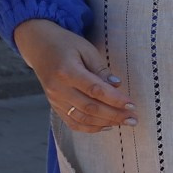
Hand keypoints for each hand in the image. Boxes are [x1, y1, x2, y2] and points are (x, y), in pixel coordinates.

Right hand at [15, 18, 134, 131]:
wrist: (39, 47)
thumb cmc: (66, 45)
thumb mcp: (86, 49)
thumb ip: (101, 69)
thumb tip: (117, 86)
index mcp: (66, 72)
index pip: (95, 90)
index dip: (114, 99)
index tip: (132, 104)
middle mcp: (58, 89)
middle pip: (89, 107)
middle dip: (114, 115)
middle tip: (133, 119)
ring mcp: (54, 99)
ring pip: (82, 118)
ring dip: (105, 123)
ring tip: (125, 123)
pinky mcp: (54, 105)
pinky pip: (72, 122)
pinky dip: (89, 128)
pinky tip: (106, 126)